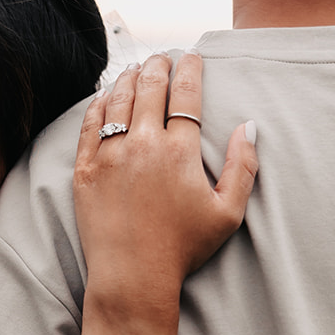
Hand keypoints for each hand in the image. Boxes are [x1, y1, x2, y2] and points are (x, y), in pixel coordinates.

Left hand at [74, 52, 256, 334]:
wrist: (132, 277)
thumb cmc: (183, 248)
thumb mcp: (227, 213)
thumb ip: (242, 167)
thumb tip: (249, 126)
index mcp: (179, 151)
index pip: (186, 94)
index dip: (191, 69)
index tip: (193, 57)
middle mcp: (142, 145)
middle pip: (149, 88)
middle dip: (158, 65)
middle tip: (163, 57)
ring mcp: (109, 156)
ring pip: (116, 100)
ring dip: (128, 78)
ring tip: (135, 69)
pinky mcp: (84, 170)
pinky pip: (88, 125)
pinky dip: (97, 104)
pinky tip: (103, 96)